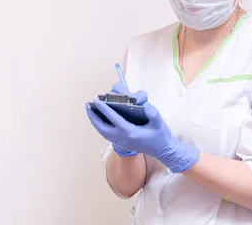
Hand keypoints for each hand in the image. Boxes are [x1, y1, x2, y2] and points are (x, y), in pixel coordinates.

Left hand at [85, 90, 199, 172]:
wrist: (163, 151)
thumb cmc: (161, 135)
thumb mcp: (160, 123)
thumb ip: (153, 113)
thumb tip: (145, 104)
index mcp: (130, 133)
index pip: (113, 119)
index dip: (104, 109)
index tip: (96, 101)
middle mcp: (123, 139)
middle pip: (102, 128)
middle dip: (94, 116)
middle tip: (88, 105)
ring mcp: (121, 142)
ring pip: (103, 132)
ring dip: (95, 121)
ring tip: (91, 110)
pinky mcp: (122, 143)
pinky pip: (107, 134)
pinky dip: (100, 126)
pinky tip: (99, 118)